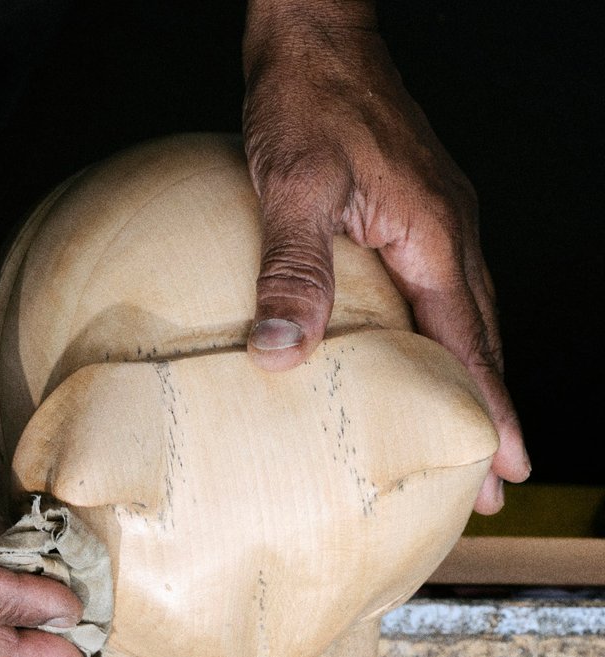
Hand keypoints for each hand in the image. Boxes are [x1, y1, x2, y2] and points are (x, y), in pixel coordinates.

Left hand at [242, 0, 528, 513]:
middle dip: (492, 411)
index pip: (468, 346)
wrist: (316, 32)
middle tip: (498, 481)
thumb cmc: (306, 98)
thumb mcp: (292, 185)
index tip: (506, 470)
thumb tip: (282, 355)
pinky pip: (443, 289)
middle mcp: (448, 233)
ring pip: (468, 316)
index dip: (487, 413)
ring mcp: (437, 219)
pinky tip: (427, 353)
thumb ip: (293, 270)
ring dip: (475, 376)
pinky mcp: (415, 208)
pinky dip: (448, 335)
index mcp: (431, 237)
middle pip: (482, 339)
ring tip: (473, 430)